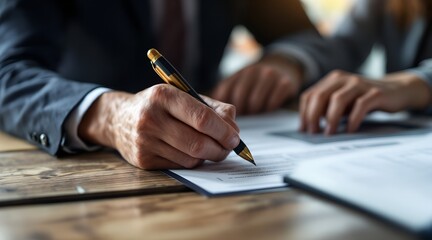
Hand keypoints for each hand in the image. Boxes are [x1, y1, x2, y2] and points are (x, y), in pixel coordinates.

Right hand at [78, 84, 239, 169]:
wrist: (118, 119)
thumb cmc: (159, 106)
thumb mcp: (181, 96)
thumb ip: (211, 107)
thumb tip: (233, 127)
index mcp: (163, 96)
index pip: (201, 117)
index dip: (223, 130)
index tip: (235, 137)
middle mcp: (151, 118)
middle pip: (198, 142)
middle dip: (220, 148)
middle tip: (229, 147)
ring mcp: (145, 141)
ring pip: (191, 157)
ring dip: (209, 156)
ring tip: (213, 149)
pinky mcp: (143, 160)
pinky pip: (180, 166)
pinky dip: (193, 161)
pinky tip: (194, 153)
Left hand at [211, 54, 302, 114]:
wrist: (284, 66)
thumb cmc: (258, 82)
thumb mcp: (242, 82)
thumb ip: (227, 93)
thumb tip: (213, 113)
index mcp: (239, 72)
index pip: (224, 90)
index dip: (223, 106)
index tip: (226, 116)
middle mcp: (253, 71)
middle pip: (239, 97)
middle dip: (239, 111)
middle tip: (243, 118)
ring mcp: (269, 75)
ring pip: (255, 102)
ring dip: (255, 112)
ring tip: (256, 114)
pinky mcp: (285, 82)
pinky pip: (272, 103)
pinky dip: (269, 109)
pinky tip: (268, 109)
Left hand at [300, 70, 431, 134]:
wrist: (396, 91)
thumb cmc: (362, 100)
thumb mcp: (341, 103)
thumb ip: (326, 109)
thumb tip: (306, 128)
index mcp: (331, 80)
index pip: (309, 95)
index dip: (303, 113)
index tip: (303, 130)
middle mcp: (343, 78)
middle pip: (319, 96)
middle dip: (313, 116)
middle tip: (313, 133)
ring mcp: (359, 83)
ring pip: (337, 99)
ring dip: (331, 118)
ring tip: (329, 134)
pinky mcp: (375, 93)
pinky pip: (360, 105)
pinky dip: (353, 119)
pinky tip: (350, 131)